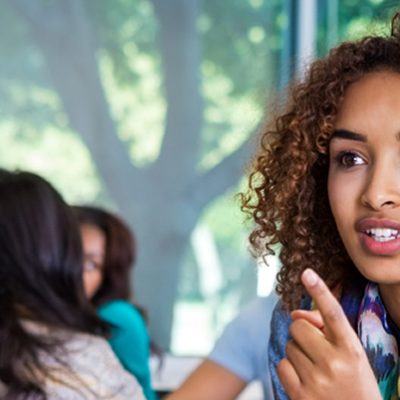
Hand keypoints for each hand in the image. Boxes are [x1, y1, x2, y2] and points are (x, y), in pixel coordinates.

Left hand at [277, 268, 381, 399]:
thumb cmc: (354, 383)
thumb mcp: (351, 355)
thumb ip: (326, 330)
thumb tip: (294, 314)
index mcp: (352, 350)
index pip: (333, 314)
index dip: (320, 291)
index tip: (307, 272)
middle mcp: (334, 363)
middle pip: (298, 328)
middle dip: (303, 334)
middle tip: (316, 350)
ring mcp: (316, 381)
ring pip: (289, 345)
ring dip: (298, 353)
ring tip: (316, 370)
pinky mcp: (300, 395)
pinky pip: (282, 364)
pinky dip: (290, 369)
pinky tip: (305, 381)